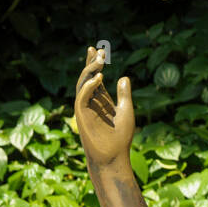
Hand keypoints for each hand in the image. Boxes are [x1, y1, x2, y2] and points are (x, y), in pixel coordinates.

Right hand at [74, 45, 134, 168]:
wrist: (115, 156)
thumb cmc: (121, 138)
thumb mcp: (126, 111)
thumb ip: (124, 95)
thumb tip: (124, 77)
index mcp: (101, 100)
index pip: (95, 78)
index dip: (95, 64)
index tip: (98, 50)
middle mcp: (91, 102)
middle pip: (87, 78)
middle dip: (91, 64)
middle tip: (99, 51)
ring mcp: (85, 109)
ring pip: (82, 85)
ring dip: (89, 72)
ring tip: (100, 61)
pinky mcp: (82, 116)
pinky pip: (81, 97)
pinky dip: (88, 87)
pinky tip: (99, 78)